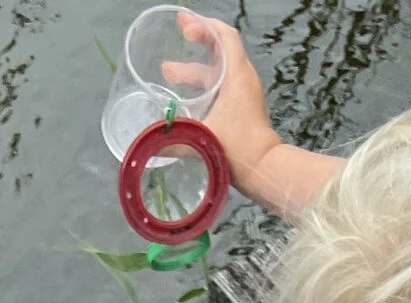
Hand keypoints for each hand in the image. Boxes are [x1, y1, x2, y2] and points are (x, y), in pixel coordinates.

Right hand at [172, 15, 280, 199]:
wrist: (264, 169)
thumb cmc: (237, 148)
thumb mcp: (201, 140)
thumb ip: (172, 140)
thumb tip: (146, 145)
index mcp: (236, 75)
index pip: (224, 37)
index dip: (204, 26)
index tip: (185, 26)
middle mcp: (243, 78)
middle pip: (220, 49)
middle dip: (197, 40)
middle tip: (177, 33)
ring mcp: (245, 93)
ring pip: (217, 72)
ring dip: (193, 69)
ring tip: (166, 72)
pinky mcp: (243, 108)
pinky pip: (222, 86)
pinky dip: (203, 85)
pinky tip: (185, 97)